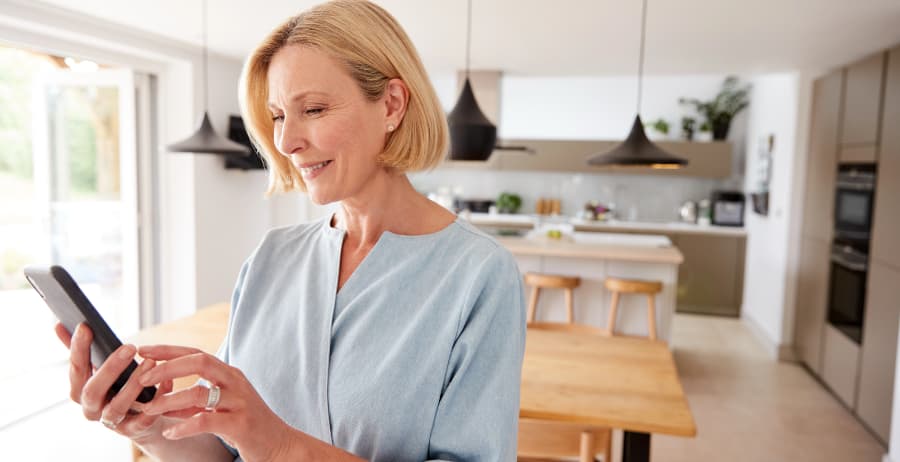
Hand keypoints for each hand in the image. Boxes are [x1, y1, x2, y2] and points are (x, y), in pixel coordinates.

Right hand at [54, 323, 173, 442]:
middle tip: (129, 346)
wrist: (142, 420)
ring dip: (133, 384)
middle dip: (110, 368)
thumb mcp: (100, 368)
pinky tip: (166, 382)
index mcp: (81, 391)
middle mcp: (91, 409)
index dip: (77, 349)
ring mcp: (112, 422)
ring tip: (151, 363)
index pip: (75, 369)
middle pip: (92, 391)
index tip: (85, 326)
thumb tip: (58, 324)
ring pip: (117, 406)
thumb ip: (82, 350)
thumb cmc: (118, 387)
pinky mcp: (134, 431)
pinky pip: (144, 419)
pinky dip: (156, 399)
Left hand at [137, 345, 296, 461]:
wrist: (279, 445)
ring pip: (199, 393)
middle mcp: (236, 382)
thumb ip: (195, 402)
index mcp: (230, 374)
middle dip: (167, 367)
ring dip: (169, 400)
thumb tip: (163, 400)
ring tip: (149, 409)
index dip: (169, 350)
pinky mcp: (240, 424)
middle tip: (143, 377)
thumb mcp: (220, 408)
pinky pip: (205, 421)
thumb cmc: (248, 425)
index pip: (196, 353)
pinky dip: (183, 427)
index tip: (144, 350)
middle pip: (200, 362)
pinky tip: (169, 433)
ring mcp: (239, 402)